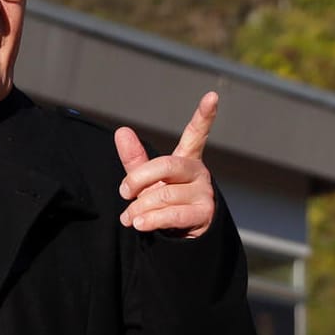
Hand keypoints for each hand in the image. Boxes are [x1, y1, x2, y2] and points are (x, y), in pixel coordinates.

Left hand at [115, 91, 218, 238]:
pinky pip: (172, 214)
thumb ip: (135, 159)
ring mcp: (204, 193)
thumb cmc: (162, 203)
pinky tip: (139, 224)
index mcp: (186, 159)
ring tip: (129, 218)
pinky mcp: (204, 214)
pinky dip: (151, 220)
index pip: (196, 134)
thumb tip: (122, 130)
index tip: (213, 96)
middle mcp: (199, 173)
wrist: (178, 238)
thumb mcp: (146, 181)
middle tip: (123, 192)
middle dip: (138, 179)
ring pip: (163, 195)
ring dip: (138, 208)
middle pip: (166, 165)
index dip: (204, 115)